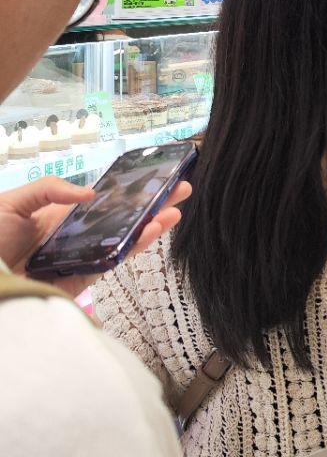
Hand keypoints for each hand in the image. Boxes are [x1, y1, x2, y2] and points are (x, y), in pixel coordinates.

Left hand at [0, 177, 190, 297]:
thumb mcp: (13, 203)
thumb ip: (49, 190)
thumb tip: (90, 193)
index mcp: (62, 216)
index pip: (103, 202)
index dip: (128, 191)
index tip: (152, 177)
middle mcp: (77, 236)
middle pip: (122, 219)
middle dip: (151, 205)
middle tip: (179, 189)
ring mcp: (83, 257)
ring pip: (124, 240)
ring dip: (152, 225)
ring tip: (175, 209)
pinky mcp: (84, 278)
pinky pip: (114, 260)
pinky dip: (135, 246)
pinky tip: (152, 229)